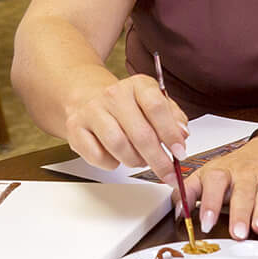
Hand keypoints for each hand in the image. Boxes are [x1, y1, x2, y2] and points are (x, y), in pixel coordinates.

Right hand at [61, 73, 189, 183]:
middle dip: (158, 159)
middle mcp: (114, 94)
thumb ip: (173, 118)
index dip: (170, 133)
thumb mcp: (154, 103)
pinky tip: (116, 155)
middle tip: (167, 173)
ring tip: (140, 160)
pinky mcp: (75, 128)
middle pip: (140, 133)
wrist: (87, 98)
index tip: (179, 152)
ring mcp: (92, 111)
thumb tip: (182, 134)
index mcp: (138, 85)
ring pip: (119, 146)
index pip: (156, 107)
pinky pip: (98, 157)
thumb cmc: (127, 106)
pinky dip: (111, 163)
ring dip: (134, 161)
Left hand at [187, 136, 257, 239]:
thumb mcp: (209, 174)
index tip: (206, 222)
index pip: (215, 182)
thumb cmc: (238, 168)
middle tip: (237, 233)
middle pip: (243, 192)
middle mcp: (247, 175)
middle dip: (240, 213)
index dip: (210, 202)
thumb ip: (190, 191)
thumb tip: (177, 209)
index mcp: (224, 171)